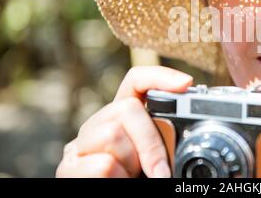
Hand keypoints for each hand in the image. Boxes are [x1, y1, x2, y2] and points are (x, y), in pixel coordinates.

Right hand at [56, 66, 192, 177]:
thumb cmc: (140, 180)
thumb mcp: (157, 160)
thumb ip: (166, 141)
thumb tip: (192, 128)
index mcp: (123, 118)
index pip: (136, 81)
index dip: (160, 76)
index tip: (185, 83)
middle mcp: (98, 124)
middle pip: (126, 107)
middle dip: (150, 142)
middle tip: (160, 172)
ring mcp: (80, 145)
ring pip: (112, 134)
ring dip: (131, 164)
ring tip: (129, 178)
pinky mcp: (68, 168)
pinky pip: (103, 165)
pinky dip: (118, 179)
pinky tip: (116, 183)